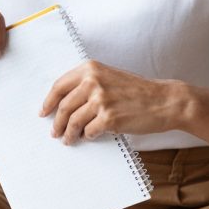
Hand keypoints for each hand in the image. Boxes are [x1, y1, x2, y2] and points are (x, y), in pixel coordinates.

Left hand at [40, 60, 185, 143]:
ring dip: (69, 134)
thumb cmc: (138, 91)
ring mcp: (101, 100)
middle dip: (57, 122)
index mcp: (90, 68)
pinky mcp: (109, 118)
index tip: (43, 112)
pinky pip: (89, 131)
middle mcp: (93, 81)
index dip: (49, 102)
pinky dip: (87, 136)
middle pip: (63, 106)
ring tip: (68, 140)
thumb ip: (88, 84)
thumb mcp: (110, 77)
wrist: (164, 100)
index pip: (59, 86)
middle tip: (54, 132)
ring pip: (73, 121)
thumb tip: (63, 103)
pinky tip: (90, 136)